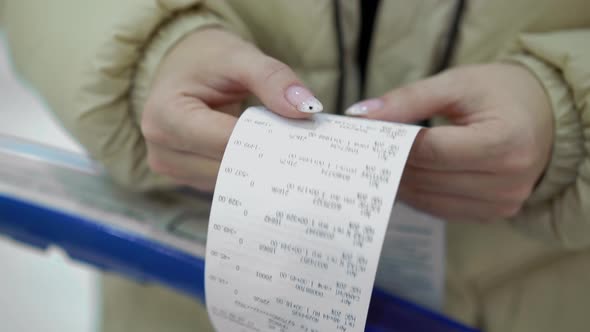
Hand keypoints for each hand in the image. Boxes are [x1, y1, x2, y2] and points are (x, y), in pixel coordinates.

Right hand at [141, 29, 322, 191]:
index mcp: (166, 116)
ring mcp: (171, 168)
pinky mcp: (186, 178)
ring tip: (281, 146)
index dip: (267, 141)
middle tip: (302, 146)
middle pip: (227, 167)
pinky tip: (264, 155)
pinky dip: (248, 172)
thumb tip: (305, 109)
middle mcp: (160, 149)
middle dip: (266, 157)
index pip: (226, 141)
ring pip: (229, 182)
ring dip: (258, 168)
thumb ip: (273, 79)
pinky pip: (225, 183)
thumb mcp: (239, 56)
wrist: (182, 67)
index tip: (302, 136)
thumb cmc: (206, 59)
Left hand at [346, 64, 553, 221]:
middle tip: (364, 149)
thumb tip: (361, 115)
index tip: (365, 134)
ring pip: (428, 199)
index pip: (432, 151)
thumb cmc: (500, 93)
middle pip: (427, 177)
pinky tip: (403, 176)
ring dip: (399, 181)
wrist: (543, 117)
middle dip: (390, 162)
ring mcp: (502, 204)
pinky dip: (417, 193)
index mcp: (504, 142)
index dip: (394, 144)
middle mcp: (507, 181)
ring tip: (379, 161)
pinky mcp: (492, 214)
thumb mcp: (457, 83)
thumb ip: (409, 99)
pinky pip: (439, 209)